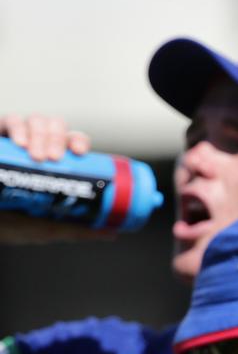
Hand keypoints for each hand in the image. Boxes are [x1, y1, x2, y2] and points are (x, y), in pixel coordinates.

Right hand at [0, 115, 110, 243]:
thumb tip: (112, 232)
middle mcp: (38, 144)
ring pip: (35, 121)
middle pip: (56, 127)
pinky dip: (17, 127)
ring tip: (37, 156)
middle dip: (57, 138)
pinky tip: (20, 143)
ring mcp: (16, 139)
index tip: (79, 152)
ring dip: (39, 134)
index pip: (72, 141)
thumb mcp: (45, 226)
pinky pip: (9, 120)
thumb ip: (76, 228)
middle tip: (54, 158)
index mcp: (55, 159)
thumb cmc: (13, 222)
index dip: (78, 141)